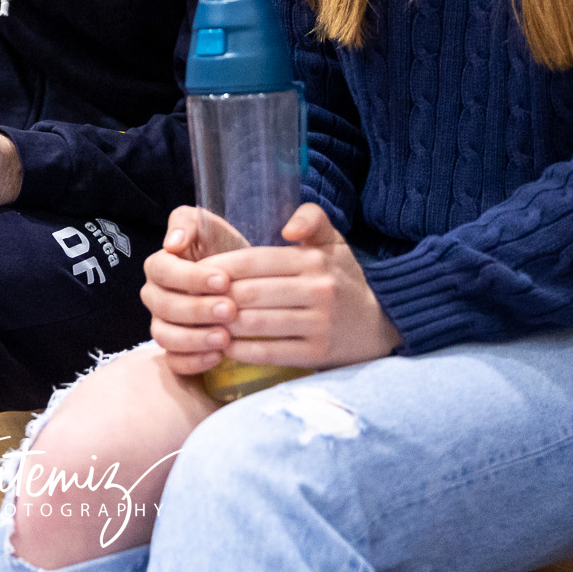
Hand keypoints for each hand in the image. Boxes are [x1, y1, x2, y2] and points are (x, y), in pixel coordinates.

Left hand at [143, 203, 400, 373]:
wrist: (381, 323)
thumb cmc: (344, 278)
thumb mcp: (333, 242)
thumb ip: (312, 218)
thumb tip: (288, 226)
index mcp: (313, 260)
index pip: (253, 260)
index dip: (219, 267)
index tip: (196, 272)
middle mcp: (317, 290)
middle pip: (249, 294)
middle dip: (215, 298)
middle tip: (190, 301)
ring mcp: (318, 324)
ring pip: (255, 324)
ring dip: (223, 325)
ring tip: (201, 323)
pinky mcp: (317, 353)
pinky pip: (269, 352)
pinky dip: (241, 350)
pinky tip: (224, 346)